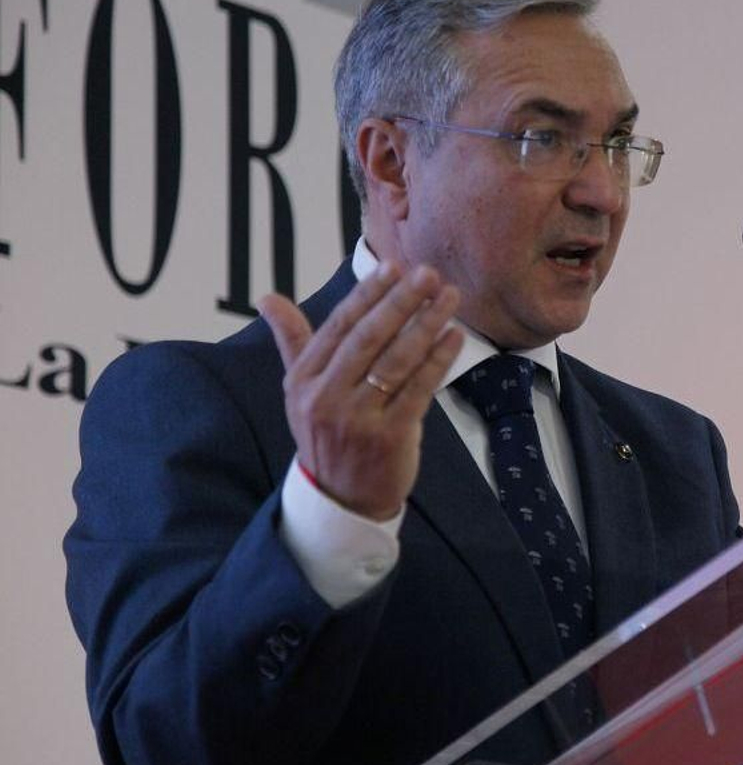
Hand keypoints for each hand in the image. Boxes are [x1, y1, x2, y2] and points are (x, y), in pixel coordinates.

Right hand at [259, 263, 464, 520]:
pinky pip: (418, 389)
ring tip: (449, 297)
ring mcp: (357, 418)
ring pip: (396, 360)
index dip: (367, 294)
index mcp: (303, 380)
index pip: (339, 326)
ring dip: (427, 323)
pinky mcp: (389, 436)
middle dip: (401, 301)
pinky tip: (453, 337)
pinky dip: (438, 360)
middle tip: (429, 273)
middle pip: (369, 338)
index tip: (393, 266)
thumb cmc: (327, 433)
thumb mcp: (301, 391)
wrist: (342, 498)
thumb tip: (267, 298)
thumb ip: (293, 342)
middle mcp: (325, 397)